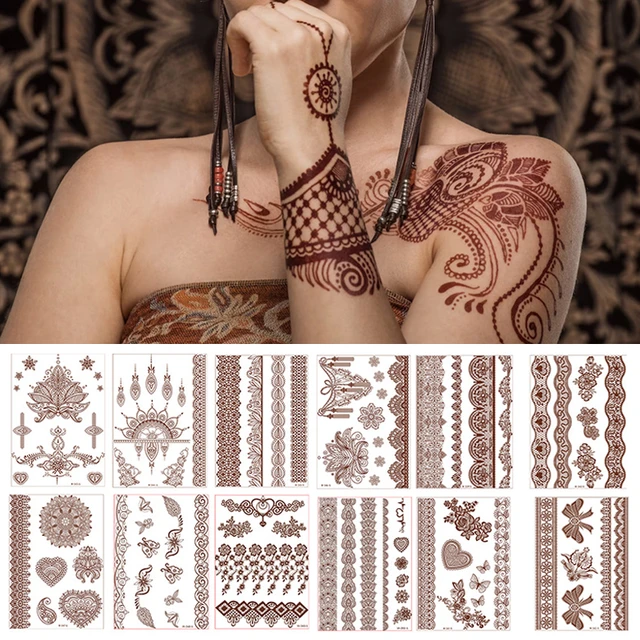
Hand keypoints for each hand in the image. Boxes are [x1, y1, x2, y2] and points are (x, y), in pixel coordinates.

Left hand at [227, 0, 352, 172]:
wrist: (312, 149)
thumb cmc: (317, 125)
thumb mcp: (330, 78)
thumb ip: (318, 52)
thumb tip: (289, 42)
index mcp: (339, 33)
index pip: (296, 10)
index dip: (277, 31)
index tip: (272, 60)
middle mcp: (321, 28)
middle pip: (276, 9)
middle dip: (261, 33)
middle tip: (255, 67)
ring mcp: (297, 36)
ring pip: (257, 13)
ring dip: (246, 38)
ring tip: (248, 70)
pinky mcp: (271, 48)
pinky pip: (242, 22)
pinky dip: (234, 39)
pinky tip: (241, 69)